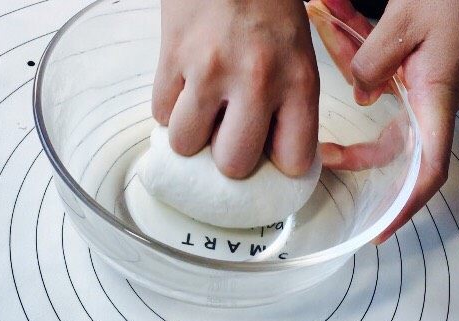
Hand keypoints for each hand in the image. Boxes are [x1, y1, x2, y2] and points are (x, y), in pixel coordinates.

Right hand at [153, 0, 319, 177]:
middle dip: (227, 160)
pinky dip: (168, 110)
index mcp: (299, 80)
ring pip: (186, 144)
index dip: (278, 166)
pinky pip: (160, 113)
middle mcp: (257, 80)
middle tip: (226, 138)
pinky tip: (182, 91)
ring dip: (190, 137)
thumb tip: (269, 152)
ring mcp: (210, 69)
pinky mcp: (172, 57)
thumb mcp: (299, 51)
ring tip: (199, 116)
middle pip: (233, 163)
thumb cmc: (268, 5)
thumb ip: (290, 103)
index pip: (293, 159)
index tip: (269, 158)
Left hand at [308, 0, 458, 242]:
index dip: (406, 204)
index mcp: (436, 97)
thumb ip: (372, 63)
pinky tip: (346, 60)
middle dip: (361, 160)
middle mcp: (437, 102)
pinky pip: (394, 93)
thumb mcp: (403, 22)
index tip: (382, 228)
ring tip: (331, 124)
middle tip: (327, 157)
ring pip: (392, 121)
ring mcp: (432, 90)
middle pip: (399, 151)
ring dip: (361, 123)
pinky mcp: (427, 75)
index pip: (428, 168)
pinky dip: (368, 86)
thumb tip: (360, 96)